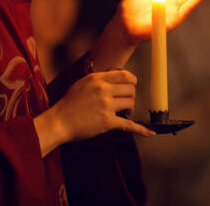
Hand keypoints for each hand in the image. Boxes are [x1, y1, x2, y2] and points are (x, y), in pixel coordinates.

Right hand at [35, 70, 153, 155]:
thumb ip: (99, 79)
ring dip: (129, 108)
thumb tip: (116, 78)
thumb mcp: (83, 83)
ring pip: (131, 102)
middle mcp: (103, 90)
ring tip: (122, 113)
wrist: (59, 122)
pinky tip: (150, 133)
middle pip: (131, 89)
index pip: (125, 75)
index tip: (131, 87)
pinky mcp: (107, 122)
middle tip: (124, 103)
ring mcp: (106, 106)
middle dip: (130, 96)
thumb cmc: (69, 104)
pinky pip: (129, 125)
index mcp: (97, 79)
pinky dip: (142, 130)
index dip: (132, 81)